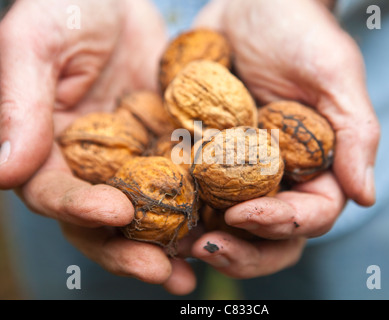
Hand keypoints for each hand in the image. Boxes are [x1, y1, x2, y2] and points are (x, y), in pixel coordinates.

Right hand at [0, 0, 194, 294]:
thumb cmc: (70, 8)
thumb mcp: (38, 42)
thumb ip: (18, 103)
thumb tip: (3, 171)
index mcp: (46, 147)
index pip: (56, 192)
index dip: (80, 208)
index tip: (114, 212)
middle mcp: (88, 165)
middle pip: (102, 221)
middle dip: (129, 248)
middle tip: (161, 270)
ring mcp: (131, 161)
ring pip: (144, 215)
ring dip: (165, 246)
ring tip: (189, 273)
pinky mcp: (167, 150)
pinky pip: (181, 186)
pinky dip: (195, 211)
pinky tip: (215, 229)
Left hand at [187, 0, 379, 275]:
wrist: (254, 5)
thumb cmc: (300, 33)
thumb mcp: (335, 75)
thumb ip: (356, 134)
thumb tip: (367, 196)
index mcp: (317, 167)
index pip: (309, 214)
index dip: (281, 224)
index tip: (245, 215)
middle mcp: (278, 178)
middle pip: (267, 235)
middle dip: (241, 249)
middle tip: (206, 249)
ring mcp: (238, 171)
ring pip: (226, 222)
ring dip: (202, 238)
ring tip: (172, 244)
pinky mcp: (203, 155)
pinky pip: (189, 189)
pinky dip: (174, 205)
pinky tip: (149, 210)